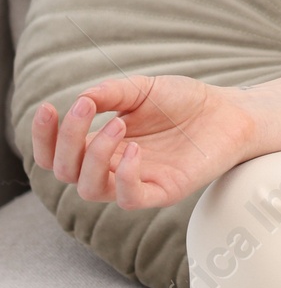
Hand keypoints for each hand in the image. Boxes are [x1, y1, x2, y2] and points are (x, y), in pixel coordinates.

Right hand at [31, 76, 256, 210]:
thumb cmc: (185, 101)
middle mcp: (114, 166)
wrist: (229, 110)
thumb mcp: (143, 89)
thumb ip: (110, 93)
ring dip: (94, 156)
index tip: (47, 108)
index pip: (56, 153)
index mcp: (103, 144)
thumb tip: (80, 100)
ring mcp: (137, 181)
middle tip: (85, 109)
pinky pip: (129, 198)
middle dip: (66, 141)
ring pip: (90, 190)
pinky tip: (136, 148)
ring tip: (118, 124)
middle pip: (65, 171)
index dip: (43, 137)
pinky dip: (125, 175)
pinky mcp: (162, 191)